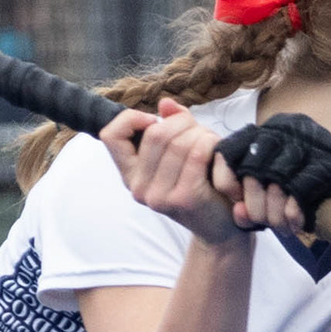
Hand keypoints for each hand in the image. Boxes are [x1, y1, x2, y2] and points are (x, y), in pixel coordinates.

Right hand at [104, 100, 249, 246]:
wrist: (220, 228)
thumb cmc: (200, 184)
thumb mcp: (180, 153)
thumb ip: (171, 125)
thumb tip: (165, 104)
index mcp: (130, 174)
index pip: (110, 135)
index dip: (131, 118)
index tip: (155, 122)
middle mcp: (138, 188)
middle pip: (155, 134)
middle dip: (181, 122)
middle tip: (197, 129)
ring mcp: (159, 196)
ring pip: (179, 142)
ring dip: (200, 133)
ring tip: (210, 141)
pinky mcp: (183, 198)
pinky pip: (196, 154)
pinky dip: (210, 143)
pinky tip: (216, 150)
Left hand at [215, 113, 330, 244]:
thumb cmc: (308, 196)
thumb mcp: (271, 196)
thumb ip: (248, 204)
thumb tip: (237, 213)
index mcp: (270, 130)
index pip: (230, 149)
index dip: (226, 180)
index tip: (236, 203)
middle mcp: (288, 128)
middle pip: (253, 168)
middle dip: (255, 204)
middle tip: (264, 223)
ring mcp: (311, 142)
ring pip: (276, 180)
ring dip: (275, 213)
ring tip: (283, 228)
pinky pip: (300, 190)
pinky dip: (294, 213)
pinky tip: (297, 224)